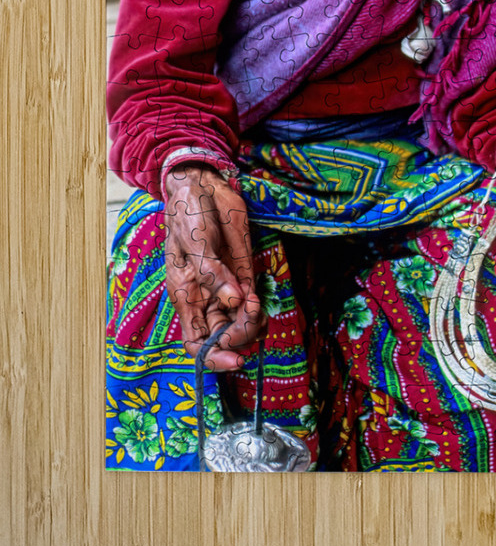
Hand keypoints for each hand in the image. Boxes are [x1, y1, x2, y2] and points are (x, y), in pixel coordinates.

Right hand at [162, 164, 265, 370]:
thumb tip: (233, 301)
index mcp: (187, 296)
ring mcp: (227, 288)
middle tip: (252, 310)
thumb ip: (211, 273)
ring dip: (253, 321)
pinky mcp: (243, 274)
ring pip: (241, 322)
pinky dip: (259, 307)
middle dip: (241, 333)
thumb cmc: (188, 213)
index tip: (236, 359)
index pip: (197, 343)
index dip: (214, 357)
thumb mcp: (195, 241)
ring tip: (256, 301)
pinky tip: (258, 295)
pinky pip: (252, 302)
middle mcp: (207, 298)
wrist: (202, 186)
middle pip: (224, 337)